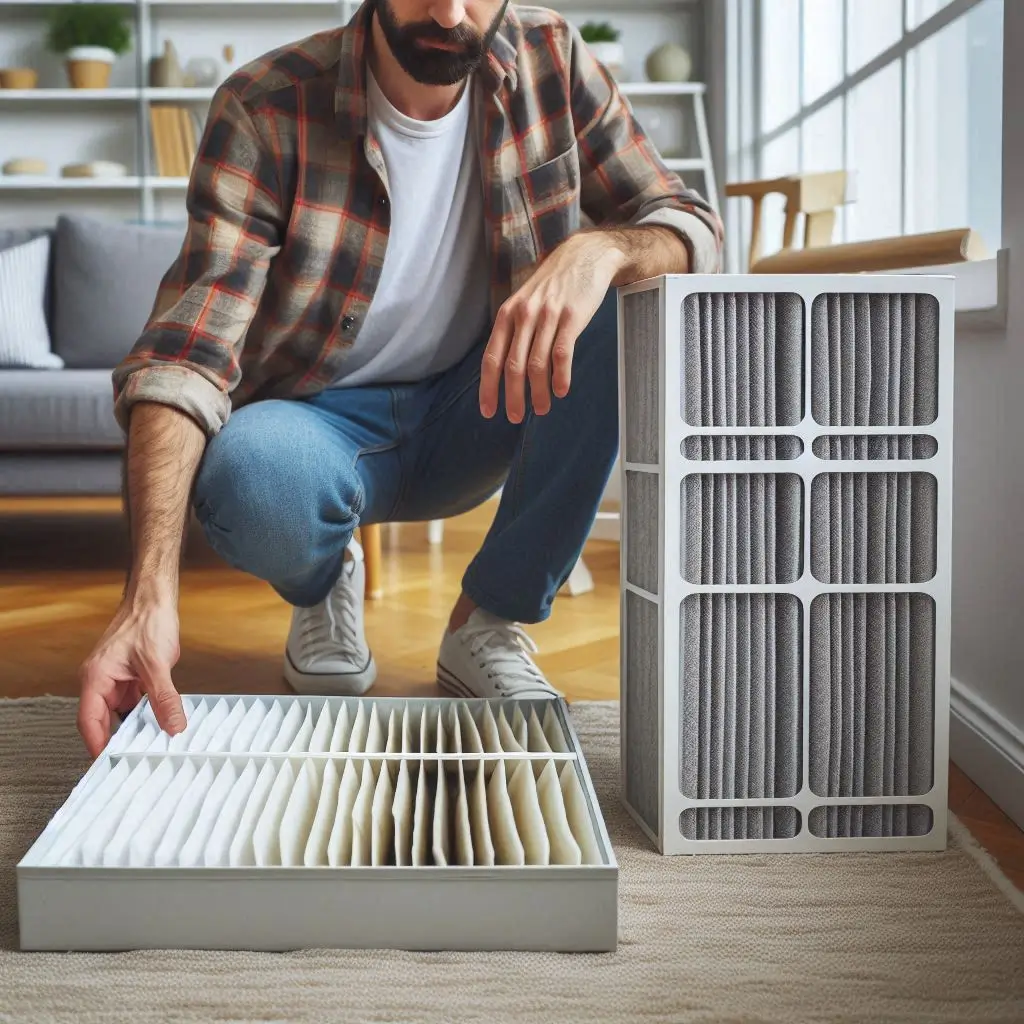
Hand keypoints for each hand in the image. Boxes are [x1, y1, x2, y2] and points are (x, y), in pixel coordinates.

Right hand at [77, 593, 185, 757]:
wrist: (155, 599)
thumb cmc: (147, 621)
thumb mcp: (157, 665)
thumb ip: (164, 698)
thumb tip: (173, 726)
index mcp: (95, 678)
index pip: (89, 721)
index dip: (97, 745)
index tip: (108, 764)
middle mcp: (101, 680)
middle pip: (104, 720)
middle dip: (118, 740)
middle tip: (134, 761)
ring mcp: (116, 679)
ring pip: (121, 713)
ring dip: (135, 727)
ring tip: (150, 746)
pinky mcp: (131, 677)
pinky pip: (134, 702)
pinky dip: (145, 713)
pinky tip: (160, 724)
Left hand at [479, 232, 623, 422]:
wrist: (584, 256)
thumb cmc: (553, 285)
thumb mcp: (524, 303)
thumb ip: (514, 332)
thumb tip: (506, 370)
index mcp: (507, 315)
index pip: (491, 358)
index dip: (488, 387)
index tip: (488, 410)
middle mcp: (523, 315)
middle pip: (512, 366)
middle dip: (512, 397)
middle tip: (515, 417)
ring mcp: (548, 316)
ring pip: (537, 364)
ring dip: (538, 392)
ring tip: (541, 409)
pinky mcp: (572, 318)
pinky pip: (562, 354)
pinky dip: (560, 377)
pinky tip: (560, 391)